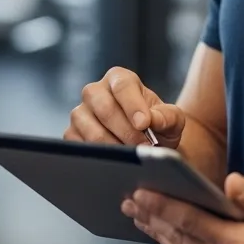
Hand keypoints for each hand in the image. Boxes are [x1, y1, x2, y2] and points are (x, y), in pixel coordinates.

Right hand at [64, 67, 186, 147]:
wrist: (147, 146)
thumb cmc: (159, 127)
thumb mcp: (172, 120)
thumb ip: (168, 116)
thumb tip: (153, 119)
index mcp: (119, 79)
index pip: (122, 85)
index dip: (132, 105)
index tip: (144, 124)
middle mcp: (95, 92)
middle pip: (104, 107)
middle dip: (126, 131)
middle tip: (144, 148)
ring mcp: (80, 113)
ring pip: (91, 130)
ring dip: (114, 147)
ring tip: (133, 158)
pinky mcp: (71, 135)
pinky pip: (79, 146)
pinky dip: (98, 158)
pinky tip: (116, 164)